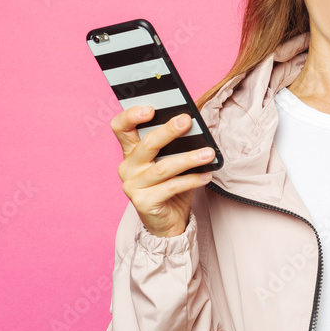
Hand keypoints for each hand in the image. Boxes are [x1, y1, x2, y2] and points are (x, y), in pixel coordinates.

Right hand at [111, 106, 214, 236]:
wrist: (167, 221)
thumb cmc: (171, 186)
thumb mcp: (171, 161)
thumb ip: (176, 144)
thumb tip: (193, 123)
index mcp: (131, 151)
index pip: (121, 127)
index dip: (131, 116)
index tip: (150, 108)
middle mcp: (127, 167)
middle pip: (146, 144)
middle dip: (168, 131)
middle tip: (187, 121)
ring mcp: (132, 185)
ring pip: (162, 167)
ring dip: (188, 158)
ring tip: (208, 153)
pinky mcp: (142, 202)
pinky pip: (171, 187)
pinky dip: (191, 180)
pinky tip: (206, 175)